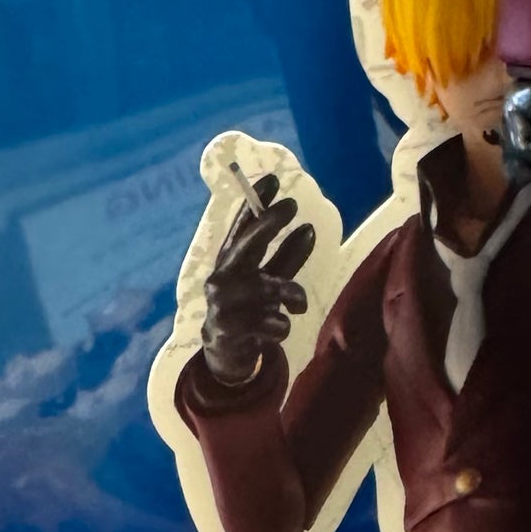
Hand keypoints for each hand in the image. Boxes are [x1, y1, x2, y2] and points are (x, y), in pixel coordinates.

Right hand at [201, 171, 316, 385]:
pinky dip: (283, 328)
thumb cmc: (251, 310)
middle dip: (270, 223)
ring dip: (293, 298)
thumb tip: (309, 228)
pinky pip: (276, 323)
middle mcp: (221, 277)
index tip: (272, 178)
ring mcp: (222, 303)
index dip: (255, 203)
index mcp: (229, 263)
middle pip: (248, 244)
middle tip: (293, 206)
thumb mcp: (268, 282)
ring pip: (274, 290)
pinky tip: (272, 332)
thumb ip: (286, 258)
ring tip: (294, 308)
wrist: (225, 353)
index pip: (241, 227)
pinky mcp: (231, 330)